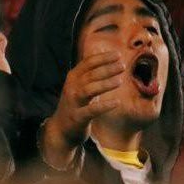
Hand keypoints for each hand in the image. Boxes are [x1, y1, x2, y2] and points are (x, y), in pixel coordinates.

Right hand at [42, 51, 123, 167]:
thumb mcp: (78, 86)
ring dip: (105, 84)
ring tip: (120, 81)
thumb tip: (104, 56)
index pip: (88, 63)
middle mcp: (71, 87)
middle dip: (107, 69)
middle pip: (90, 74)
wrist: (60, 128)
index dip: (103, 58)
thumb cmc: (75, 105)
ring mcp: (73, 102)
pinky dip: (104, 105)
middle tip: (123, 66)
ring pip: (89, 89)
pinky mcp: (77, 117)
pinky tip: (117, 102)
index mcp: (73, 77)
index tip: (118, 54)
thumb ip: (89, 73)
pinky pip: (91, 110)